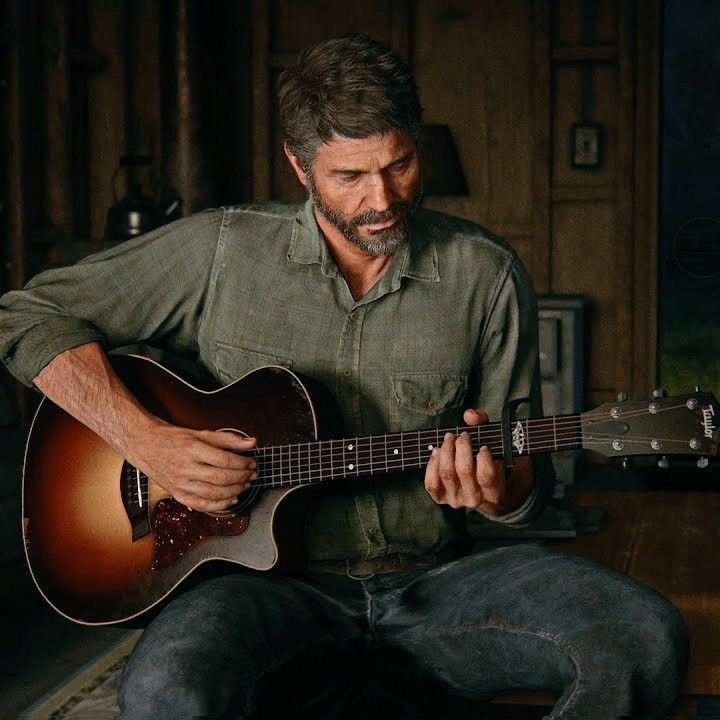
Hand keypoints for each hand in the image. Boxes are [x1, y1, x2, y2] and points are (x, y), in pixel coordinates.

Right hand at [131, 420, 257, 512]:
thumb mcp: (201, 433)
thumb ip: (228, 439)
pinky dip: (219, 506)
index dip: (242, 463)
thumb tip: (252, 442)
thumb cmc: (173, 438)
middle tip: (252, 474)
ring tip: (245, 485)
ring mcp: (179, 483)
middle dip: (241, 478)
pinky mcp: (177, 494)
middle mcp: (184, 467)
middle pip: (220, 478)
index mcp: (191, 449)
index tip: (252, 462)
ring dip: (234, 491)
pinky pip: (201, 505)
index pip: (223, 460)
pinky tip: (231, 500)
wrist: (146, 445)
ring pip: (212, 493)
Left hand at [424, 408, 507, 514]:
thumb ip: (485, 426)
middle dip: (462, 447)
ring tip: (449, 438)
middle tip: (463, 435)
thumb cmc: (491, 464)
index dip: (483, 458)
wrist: (483, 491)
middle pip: (464, 471)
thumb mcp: (496, 447)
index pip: (486, 476)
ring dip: (446, 451)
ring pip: (447, 474)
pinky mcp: (441, 498)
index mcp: (494, 493)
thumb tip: (470, 415)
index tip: (484, 446)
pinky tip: (437, 452)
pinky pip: (431, 483)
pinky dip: (432, 465)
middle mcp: (475, 499)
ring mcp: (456, 500)